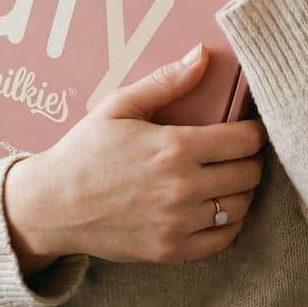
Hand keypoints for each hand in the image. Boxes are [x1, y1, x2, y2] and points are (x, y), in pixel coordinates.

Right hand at [4, 45, 265, 269]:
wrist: (53, 205)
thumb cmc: (86, 150)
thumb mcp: (119, 105)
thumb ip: (166, 81)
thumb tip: (202, 55)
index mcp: (174, 147)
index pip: (244, 140)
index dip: (253, 131)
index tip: (248, 127)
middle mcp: (182, 187)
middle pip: (250, 173)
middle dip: (251, 158)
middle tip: (239, 151)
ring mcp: (178, 224)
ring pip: (241, 207)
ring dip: (242, 190)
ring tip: (227, 176)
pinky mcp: (172, 251)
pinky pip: (224, 239)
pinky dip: (230, 222)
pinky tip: (217, 206)